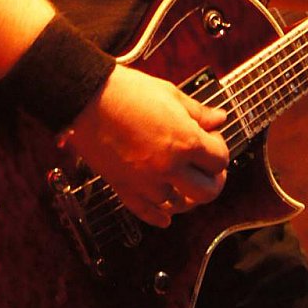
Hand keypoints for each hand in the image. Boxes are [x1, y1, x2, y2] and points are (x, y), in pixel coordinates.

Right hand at [66, 63, 229, 227]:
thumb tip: (219, 118)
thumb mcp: (170, 94)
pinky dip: (158, 216)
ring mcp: (146, 182)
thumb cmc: (127, 91)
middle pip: (207, 192)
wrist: (87, 97)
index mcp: (185, 141)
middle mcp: (169, 167)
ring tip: (183, 182)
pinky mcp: (124, 187)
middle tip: (207, 168)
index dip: (219, 149)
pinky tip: (165, 216)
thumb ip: (198, 112)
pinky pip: (146, 212)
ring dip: (183, 194)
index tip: (211, 140)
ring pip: (177, 204)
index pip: (220, 160)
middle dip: (212, 180)